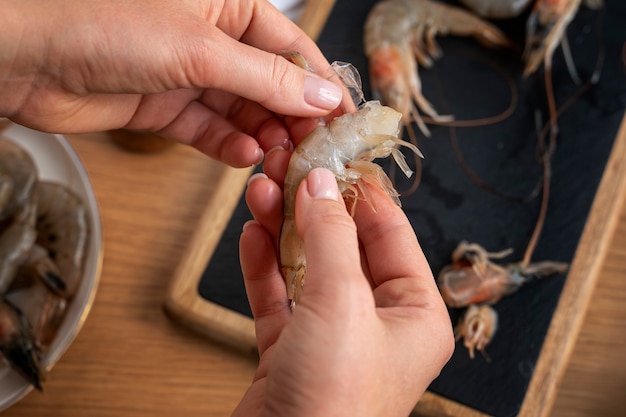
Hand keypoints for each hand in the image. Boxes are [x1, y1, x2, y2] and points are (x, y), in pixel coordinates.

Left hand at [0, 0, 342, 166]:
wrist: (25, 58)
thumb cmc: (101, 22)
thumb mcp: (200, 48)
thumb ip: (266, 77)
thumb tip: (322, 94)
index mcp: (227, 6)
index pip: (291, 48)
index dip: (320, 84)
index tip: (344, 120)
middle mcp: (212, 40)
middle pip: (271, 85)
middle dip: (293, 119)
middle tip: (312, 152)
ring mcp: (189, 76)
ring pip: (244, 113)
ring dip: (264, 138)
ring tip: (280, 161)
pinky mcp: (167, 109)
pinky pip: (212, 132)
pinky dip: (230, 148)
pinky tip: (245, 160)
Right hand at [236, 167, 453, 416]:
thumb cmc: (334, 402)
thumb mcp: (341, 302)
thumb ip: (330, 236)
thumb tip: (322, 184)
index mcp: (414, 314)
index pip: (391, 234)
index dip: (362, 191)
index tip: (337, 155)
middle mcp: (377, 324)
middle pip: (344, 247)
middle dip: (313, 208)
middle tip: (288, 168)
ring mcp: (332, 338)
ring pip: (307, 268)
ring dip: (283, 230)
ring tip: (260, 192)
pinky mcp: (292, 352)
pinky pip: (279, 297)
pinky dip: (264, 266)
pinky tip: (251, 235)